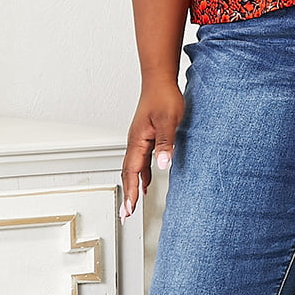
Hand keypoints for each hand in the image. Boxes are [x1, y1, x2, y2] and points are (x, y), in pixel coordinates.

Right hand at [120, 78, 184, 218]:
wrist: (160, 80)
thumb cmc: (164, 97)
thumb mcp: (169, 121)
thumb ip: (166, 144)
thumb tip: (162, 165)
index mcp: (138, 140)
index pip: (131, 172)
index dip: (130, 192)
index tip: (129, 210)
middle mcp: (135, 142)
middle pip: (127, 174)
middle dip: (127, 195)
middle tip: (126, 214)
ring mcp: (139, 140)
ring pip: (133, 169)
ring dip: (132, 187)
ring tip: (132, 204)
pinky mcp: (146, 137)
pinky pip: (140, 161)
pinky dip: (141, 175)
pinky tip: (147, 183)